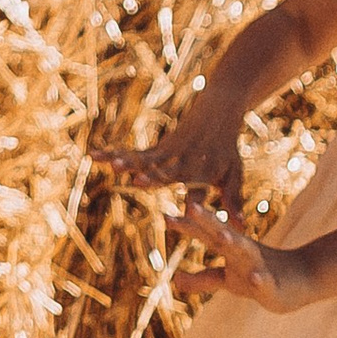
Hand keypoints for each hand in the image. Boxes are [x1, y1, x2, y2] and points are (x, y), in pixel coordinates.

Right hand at [91, 96, 243, 207]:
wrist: (217, 109)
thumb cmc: (226, 149)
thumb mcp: (234, 176)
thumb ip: (233, 202)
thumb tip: (241, 228)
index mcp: (206, 171)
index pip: (199, 187)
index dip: (195, 199)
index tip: (189, 208)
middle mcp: (185, 161)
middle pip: (167, 171)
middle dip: (153, 177)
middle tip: (137, 181)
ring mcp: (170, 152)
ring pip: (146, 158)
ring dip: (128, 162)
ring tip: (111, 166)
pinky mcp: (158, 148)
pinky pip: (135, 153)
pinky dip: (115, 154)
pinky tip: (95, 155)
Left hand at [172, 195, 316, 312]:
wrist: (304, 279)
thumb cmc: (259, 276)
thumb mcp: (228, 280)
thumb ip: (202, 279)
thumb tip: (175, 280)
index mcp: (231, 247)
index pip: (206, 233)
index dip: (187, 225)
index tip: (166, 215)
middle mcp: (243, 252)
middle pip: (222, 233)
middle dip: (206, 221)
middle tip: (190, 205)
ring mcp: (259, 267)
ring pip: (245, 252)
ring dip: (233, 242)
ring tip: (221, 234)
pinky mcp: (273, 286)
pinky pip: (265, 282)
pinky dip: (260, 280)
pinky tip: (254, 278)